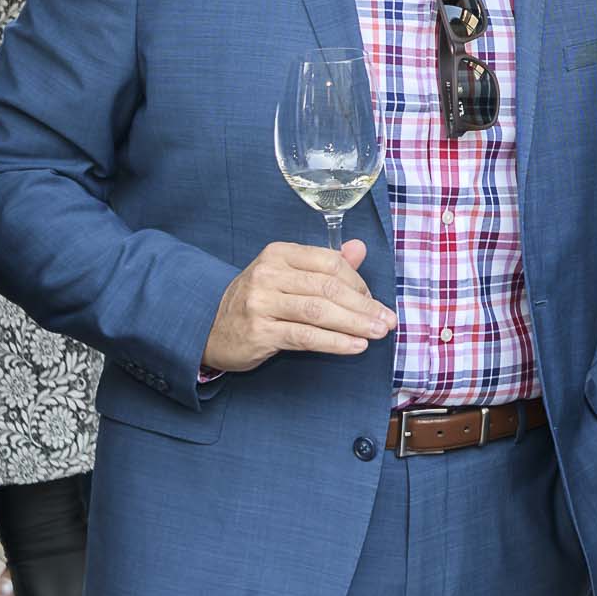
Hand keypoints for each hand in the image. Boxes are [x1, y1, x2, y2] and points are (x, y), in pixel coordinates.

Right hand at [201, 239, 393, 372]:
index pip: (330, 262)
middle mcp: (269, 274)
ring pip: (320, 311)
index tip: (373, 301)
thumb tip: (359, 248)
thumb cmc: (256, 301)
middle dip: (364, 305)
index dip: (358, 282)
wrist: (209, 329)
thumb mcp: (286, 275)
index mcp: (278, 253)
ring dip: (356, 324)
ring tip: (378, 333)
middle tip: (387, 320)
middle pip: (328, 287)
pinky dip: (336, 342)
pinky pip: (307, 337)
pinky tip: (356, 347)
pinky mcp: (260, 332)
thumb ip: (324, 262)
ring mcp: (262, 303)